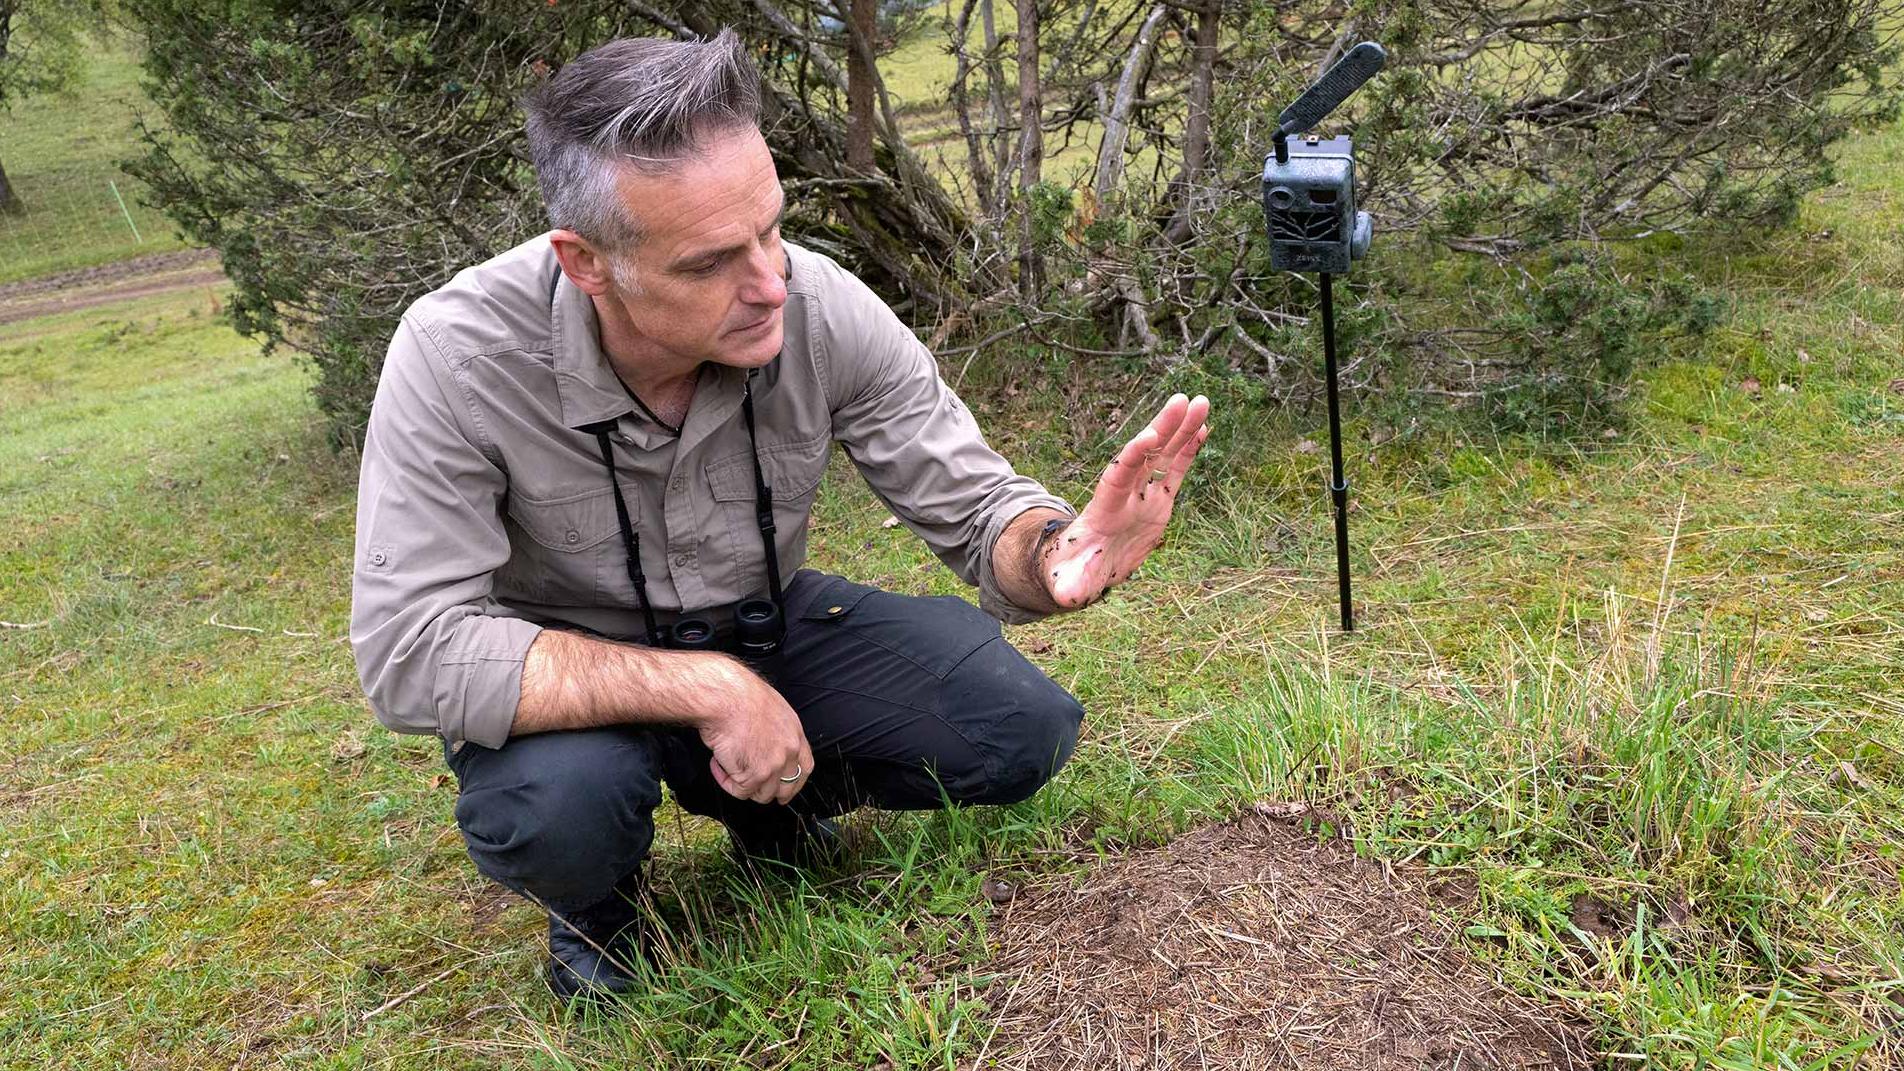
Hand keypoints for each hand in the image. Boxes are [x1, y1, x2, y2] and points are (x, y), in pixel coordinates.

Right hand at [695, 660, 813, 804]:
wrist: (725, 697)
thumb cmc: (739, 695)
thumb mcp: (771, 709)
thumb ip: (775, 732)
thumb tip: (765, 745)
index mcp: (794, 733)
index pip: (805, 768)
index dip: (794, 783)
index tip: (785, 791)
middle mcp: (789, 751)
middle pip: (786, 788)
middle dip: (769, 792)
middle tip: (752, 788)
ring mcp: (773, 766)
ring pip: (762, 794)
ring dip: (743, 785)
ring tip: (727, 765)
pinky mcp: (754, 775)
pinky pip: (739, 790)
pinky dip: (725, 780)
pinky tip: (717, 763)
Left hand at [1042, 393, 1209, 607]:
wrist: (1083, 567)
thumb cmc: (1073, 573)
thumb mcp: (1069, 582)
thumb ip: (1070, 586)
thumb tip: (1067, 597)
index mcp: (1105, 509)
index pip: (1118, 477)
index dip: (1132, 457)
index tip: (1148, 436)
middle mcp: (1124, 495)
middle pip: (1144, 455)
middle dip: (1162, 428)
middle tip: (1182, 400)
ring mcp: (1142, 496)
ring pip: (1163, 456)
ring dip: (1181, 429)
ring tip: (1201, 402)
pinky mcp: (1157, 502)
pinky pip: (1174, 471)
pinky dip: (1187, 450)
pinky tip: (1203, 427)